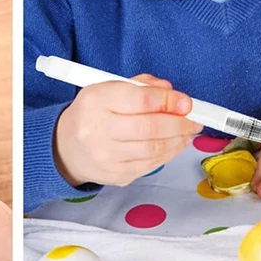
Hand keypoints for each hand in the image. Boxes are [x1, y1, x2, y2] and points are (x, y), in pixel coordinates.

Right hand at [54, 74, 201, 187]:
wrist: (66, 146)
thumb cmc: (92, 113)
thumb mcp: (107, 88)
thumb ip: (140, 85)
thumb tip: (170, 91)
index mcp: (96, 100)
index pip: (138, 99)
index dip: (167, 101)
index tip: (186, 101)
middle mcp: (98, 129)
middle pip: (149, 127)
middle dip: (179, 123)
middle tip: (194, 119)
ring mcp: (107, 156)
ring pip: (153, 149)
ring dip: (178, 139)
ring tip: (188, 131)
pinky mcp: (116, 175)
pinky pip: (151, 165)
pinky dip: (168, 154)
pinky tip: (176, 144)